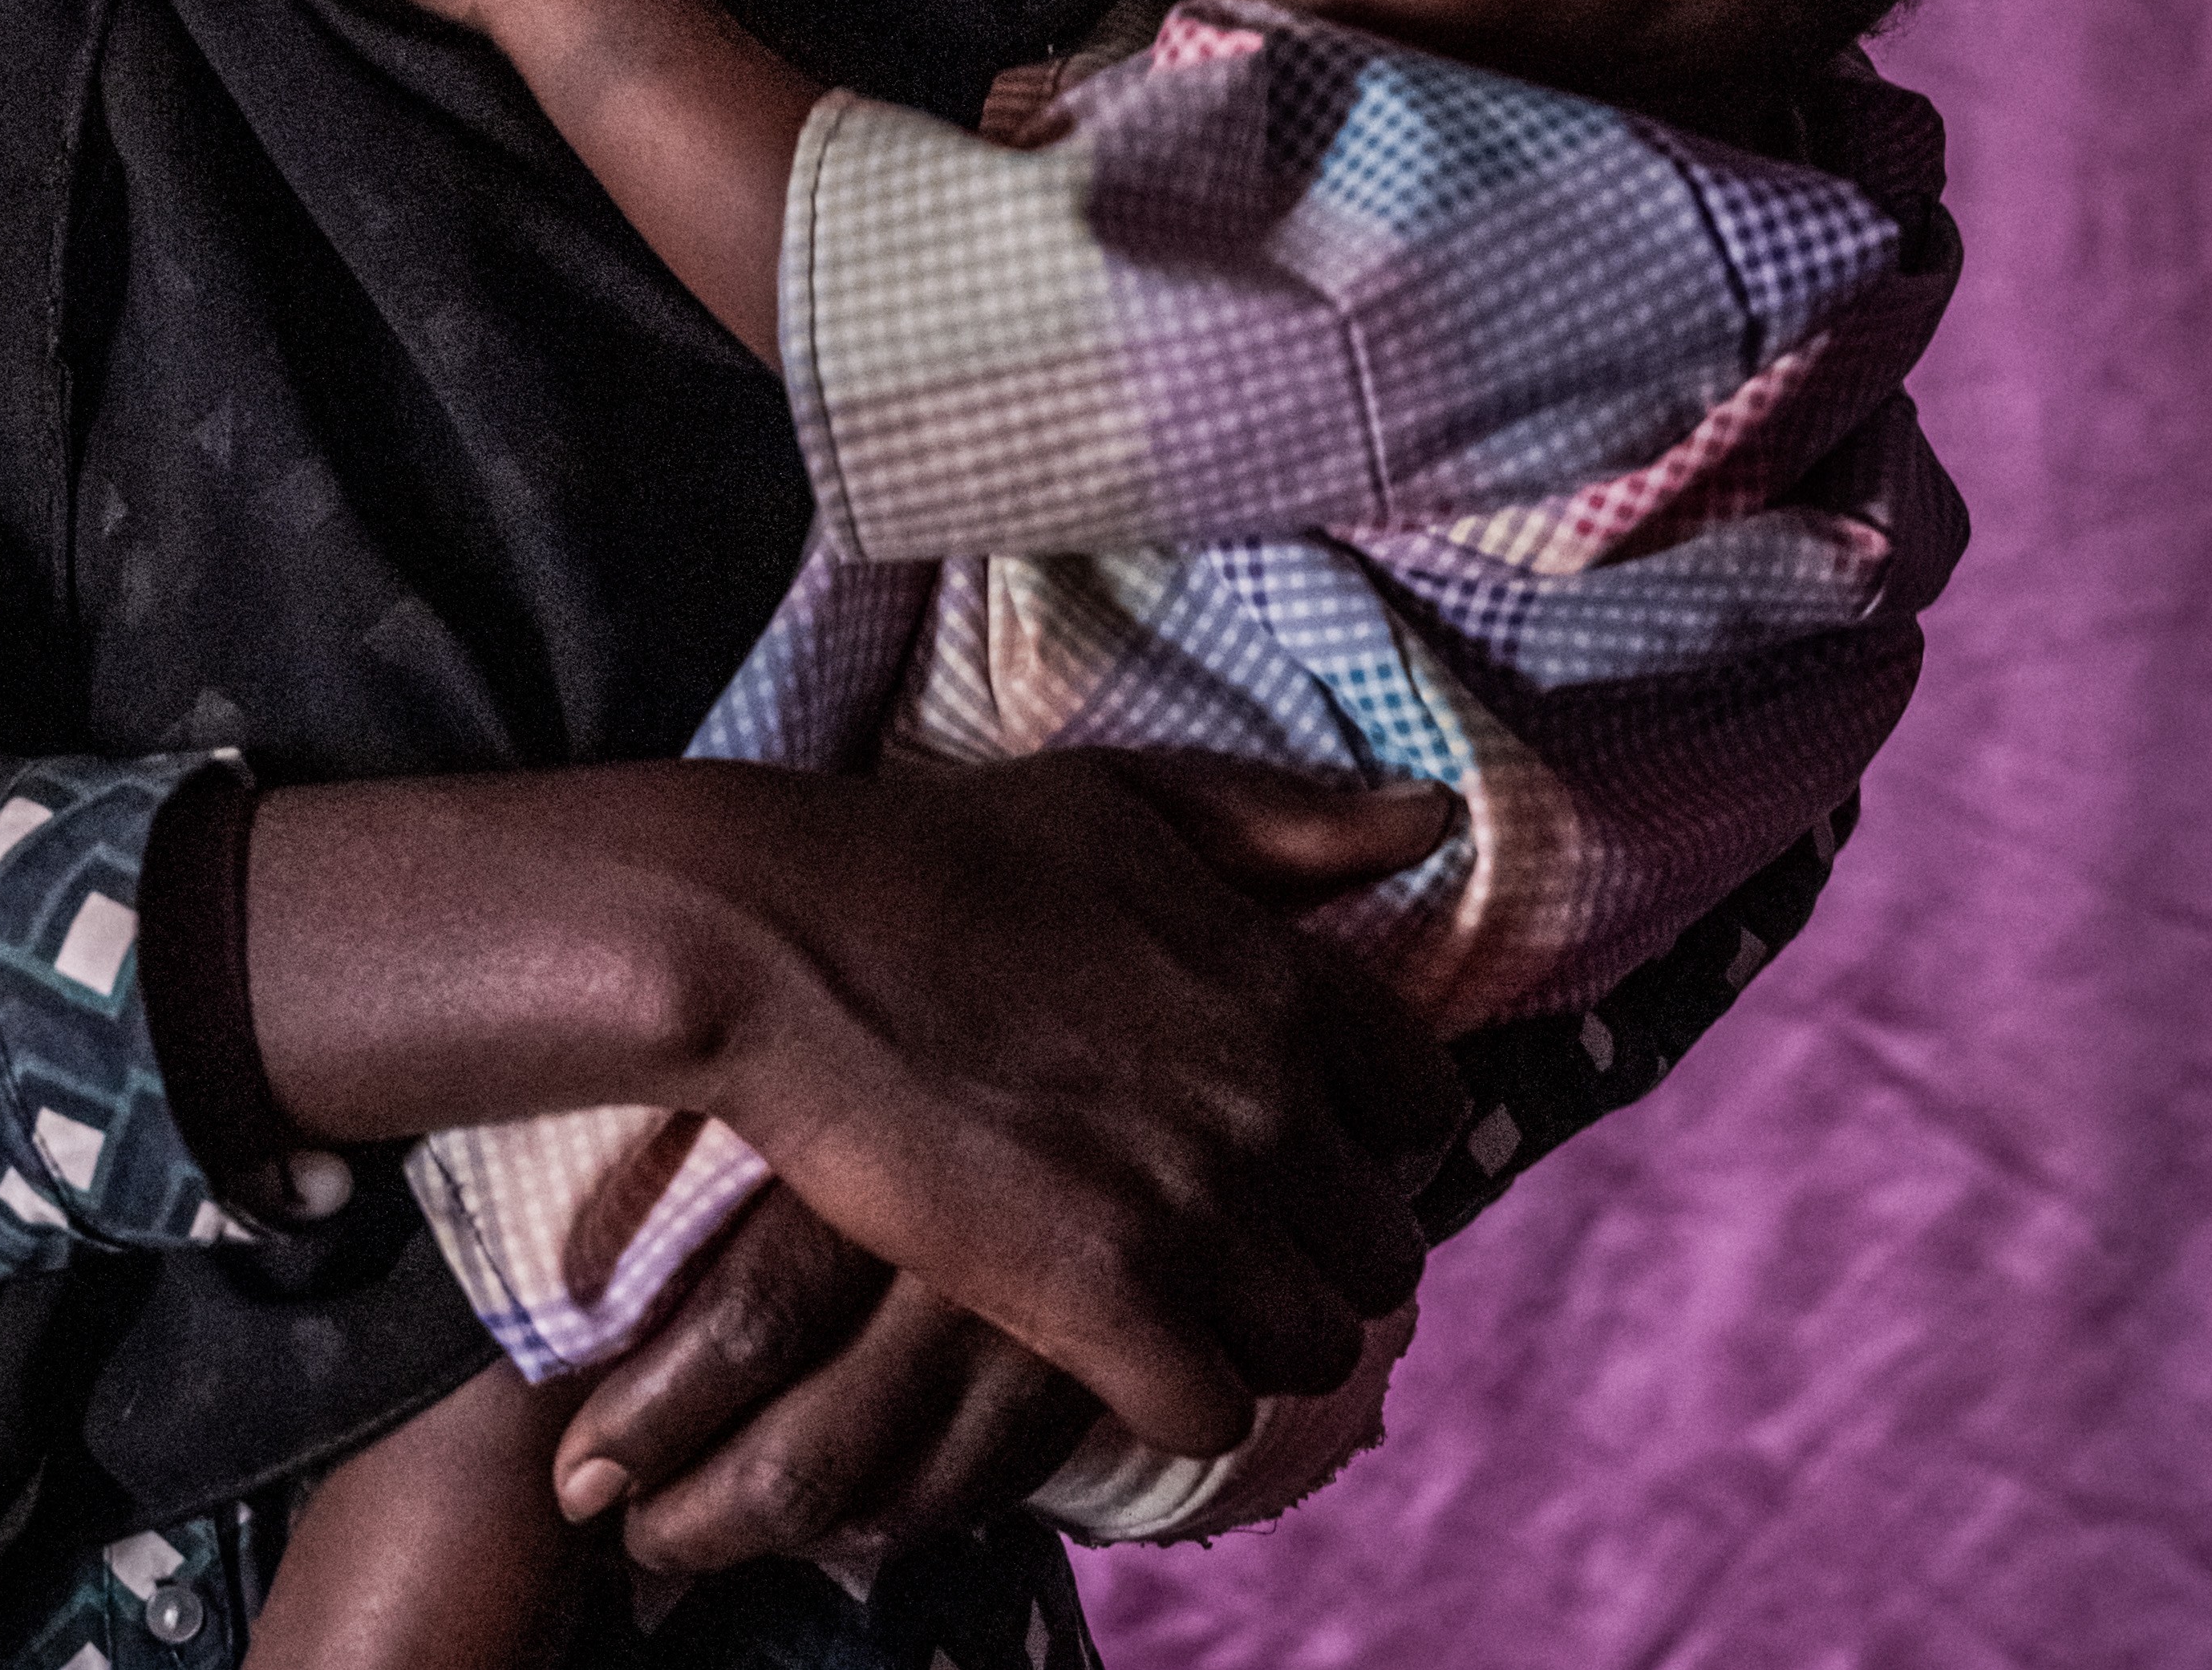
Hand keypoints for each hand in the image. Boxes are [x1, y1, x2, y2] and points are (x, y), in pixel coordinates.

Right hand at [544, 761, 1465, 1561]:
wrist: (777, 936)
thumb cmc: (936, 853)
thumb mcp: (1124, 800)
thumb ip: (1285, 821)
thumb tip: (1434, 818)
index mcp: (1283, 978)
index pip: (1425, 1110)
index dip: (1358, 1131)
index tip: (1278, 1136)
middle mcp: (1266, 1096)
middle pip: (1382, 1251)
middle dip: (1307, 1249)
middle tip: (1211, 1232)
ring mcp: (1190, 1203)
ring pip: (1312, 1345)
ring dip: (1243, 1332)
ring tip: (1160, 1295)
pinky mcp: (1100, 1295)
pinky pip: (1211, 1412)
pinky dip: (1163, 1392)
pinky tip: (1101, 1340)